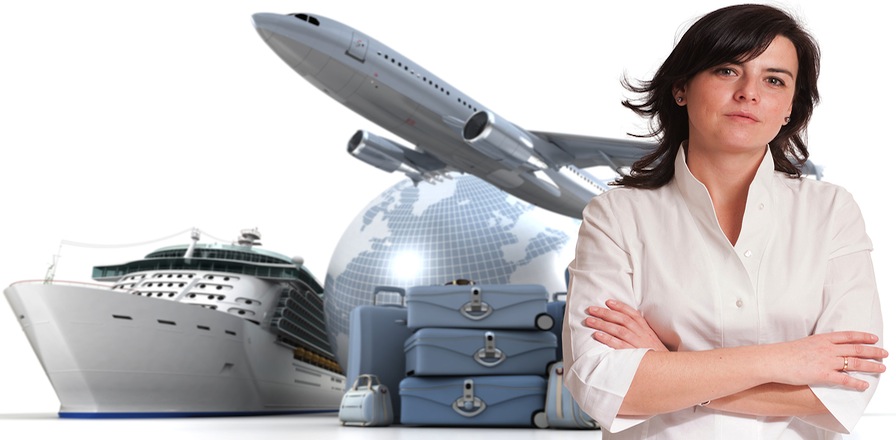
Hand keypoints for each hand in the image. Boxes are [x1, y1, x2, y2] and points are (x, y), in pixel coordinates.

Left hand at [584, 299, 667, 351]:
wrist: (667, 370)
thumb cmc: (655, 354)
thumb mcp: (650, 339)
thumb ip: (639, 330)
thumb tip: (623, 322)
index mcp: (646, 329)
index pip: (632, 313)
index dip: (620, 306)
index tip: (607, 301)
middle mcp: (641, 334)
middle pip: (622, 320)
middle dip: (605, 313)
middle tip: (591, 310)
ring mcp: (637, 344)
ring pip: (618, 330)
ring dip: (602, 324)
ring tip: (589, 321)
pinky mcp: (633, 355)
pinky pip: (619, 345)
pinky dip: (607, 339)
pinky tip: (597, 335)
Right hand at [768, 332, 887, 390]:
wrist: (773, 360)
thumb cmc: (784, 353)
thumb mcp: (804, 343)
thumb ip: (817, 345)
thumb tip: (824, 349)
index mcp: (822, 339)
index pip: (848, 336)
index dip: (863, 336)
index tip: (874, 338)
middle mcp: (827, 348)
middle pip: (856, 349)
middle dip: (873, 351)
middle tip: (884, 353)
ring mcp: (826, 361)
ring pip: (854, 363)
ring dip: (870, 366)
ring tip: (882, 368)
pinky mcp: (822, 374)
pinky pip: (844, 379)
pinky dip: (856, 383)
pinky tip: (864, 385)